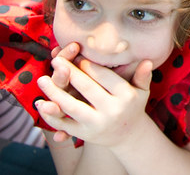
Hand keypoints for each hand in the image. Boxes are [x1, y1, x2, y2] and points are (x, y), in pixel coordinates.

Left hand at [36, 56, 152, 147]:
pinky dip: (51, 115)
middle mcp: (112, 110)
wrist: (127, 136)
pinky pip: (64, 124)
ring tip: (42, 79)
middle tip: (55, 60)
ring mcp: (96, 124)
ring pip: (72, 106)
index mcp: (125, 96)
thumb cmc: (132, 106)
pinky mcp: (84, 134)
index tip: (75, 54)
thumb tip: (148, 61)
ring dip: (54, 92)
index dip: (88, 65)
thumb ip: (142, 76)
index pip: (104, 77)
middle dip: (69, 73)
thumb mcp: (141, 91)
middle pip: (87, 88)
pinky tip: (41, 103)